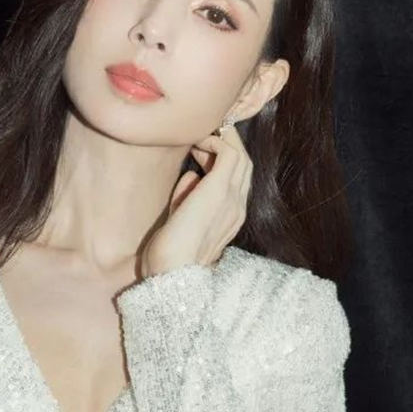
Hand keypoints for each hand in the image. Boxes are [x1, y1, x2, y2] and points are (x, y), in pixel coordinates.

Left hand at [140, 123, 252, 277]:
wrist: (171, 272)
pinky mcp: (219, 190)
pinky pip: (229, 153)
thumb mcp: (181, 220)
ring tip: (200, 139)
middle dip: (225, 145)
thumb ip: (188, 197)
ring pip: (241, 155)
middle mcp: (237, 207)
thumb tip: (191, 174)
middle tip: (201, 140)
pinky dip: (215, 142)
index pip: (238, 180)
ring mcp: (231, 198)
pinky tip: (197, 144)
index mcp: (230, 218)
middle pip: (244, 164)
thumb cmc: (169, 254)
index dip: (222, 160)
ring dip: (221, 141)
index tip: (199, 152)